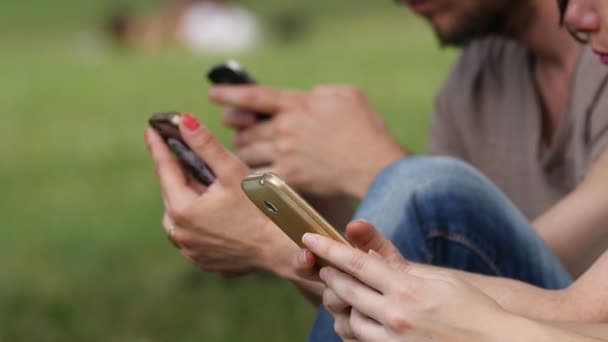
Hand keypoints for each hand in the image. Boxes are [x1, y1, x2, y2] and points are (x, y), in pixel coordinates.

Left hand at [145, 113, 296, 275]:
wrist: (279, 250)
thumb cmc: (260, 209)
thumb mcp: (232, 171)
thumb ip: (206, 144)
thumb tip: (183, 122)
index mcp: (182, 209)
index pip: (165, 170)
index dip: (158, 147)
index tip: (152, 130)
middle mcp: (179, 233)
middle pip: (173, 192)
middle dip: (180, 173)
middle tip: (188, 156)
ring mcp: (190, 249)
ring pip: (181, 213)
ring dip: (189, 197)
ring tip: (208, 186)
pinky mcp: (201, 260)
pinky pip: (192, 233)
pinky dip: (198, 219)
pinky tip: (216, 211)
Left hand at [210, 85, 404, 198]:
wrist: (374, 165)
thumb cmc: (366, 128)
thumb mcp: (346, 94)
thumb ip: (319, 93)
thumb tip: (306, 98)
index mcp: (297, 104)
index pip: (254, 96)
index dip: (230, 93)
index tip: (214, 94)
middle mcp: (285, 129)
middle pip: (246, 128)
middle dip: (238, 129)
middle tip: (236, 130)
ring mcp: (285, 155)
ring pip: (248, 152)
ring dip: (243, 150)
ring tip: (245, 151)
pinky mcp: (289, 178)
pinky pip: (258, 175)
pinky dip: (252, 174)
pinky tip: (252, 175)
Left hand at [301, 222, 511, 340]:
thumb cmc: (475, 310)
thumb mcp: (442, 281)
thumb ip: (404, 272)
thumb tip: (375, 261)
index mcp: (406, 289)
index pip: (356, 263)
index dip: (328, 249)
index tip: (310, 237)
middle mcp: (396, 316)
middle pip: (346, 291)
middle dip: (331, 277)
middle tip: (325, 268)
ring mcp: (395, 341)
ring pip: (350, 320)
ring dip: (346, 306)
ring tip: (348, 296)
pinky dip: (360, 331)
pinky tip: (365, 321)